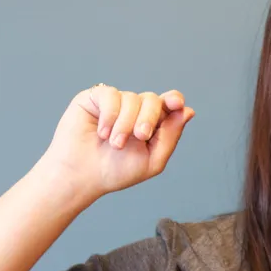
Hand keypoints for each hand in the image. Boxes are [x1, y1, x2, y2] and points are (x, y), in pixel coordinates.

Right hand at [40, 84, 195, 198]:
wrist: (82, 176)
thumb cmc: (116, 171)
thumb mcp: (153, 159)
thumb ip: (171, 136)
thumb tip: (188, 111)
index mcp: (152, 123)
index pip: (168, 104)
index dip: (174, 100)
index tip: (175, 103)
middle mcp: (135, 109)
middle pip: (153, 99)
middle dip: (149, 118)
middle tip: (140, 136)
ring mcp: (116, 102)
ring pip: (132, 98)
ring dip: (125, 123)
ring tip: (114, 143)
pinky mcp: (95, 98)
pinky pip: (110, 94)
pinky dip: (110, 115)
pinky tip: (102, 132)